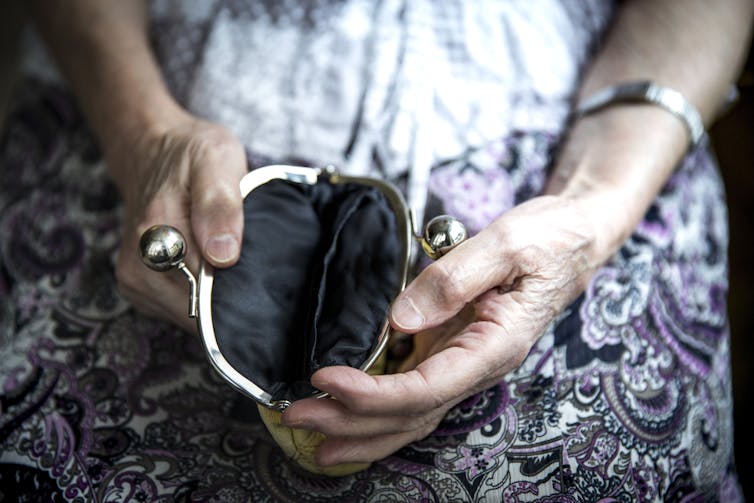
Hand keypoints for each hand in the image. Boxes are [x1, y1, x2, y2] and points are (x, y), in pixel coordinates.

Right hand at [110, 112, 246, 331]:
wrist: (153, 150)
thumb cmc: (191, 154)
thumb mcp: (216, 159)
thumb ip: (220, 205)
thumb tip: (222, 256)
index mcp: (158, 232)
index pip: (207, 292)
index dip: (239, 290)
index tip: (257, 274)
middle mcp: (140, 262)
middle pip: (198, 310)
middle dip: (227, 296)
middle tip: (247, 261)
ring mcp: (135, 278)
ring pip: (189, 315)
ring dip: (214, 297)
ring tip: (227, 260)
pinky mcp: (137, 287)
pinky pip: (178, 310)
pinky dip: (199, 297)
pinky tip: (209, 269)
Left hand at [282, 195, 606, 464]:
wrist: (573, 239)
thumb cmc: (549, 239)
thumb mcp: (508, 243)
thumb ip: (455, 278)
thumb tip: (400, 319)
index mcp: (493, 347)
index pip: (426, 389)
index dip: (372, 394)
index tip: (325, 381)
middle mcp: (477, 365)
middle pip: (411, 413)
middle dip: (351, 423)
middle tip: (296, 418)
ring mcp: (464, 361)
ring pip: (411, 413)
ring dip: (360, 428)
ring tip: (312, 438)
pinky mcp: (452, 349)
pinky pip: (413, 391)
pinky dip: (378, 407)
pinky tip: (347, 412)